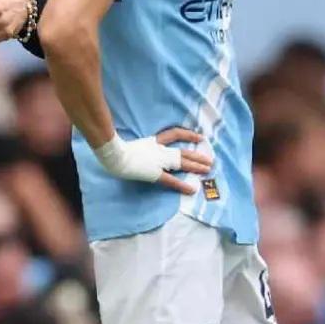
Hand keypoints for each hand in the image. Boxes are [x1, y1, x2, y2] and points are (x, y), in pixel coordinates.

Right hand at [92, 127, 211, 194]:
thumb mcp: (129, 143)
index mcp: (153, 141)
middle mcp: (159, 150)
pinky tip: (192, 189)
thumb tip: (137, 148)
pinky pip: (172, 180)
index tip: (200, 137)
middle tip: (210, 160)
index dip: (188, 135)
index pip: (174, 134)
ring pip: (182, 163)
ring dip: (196, 167)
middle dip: (197, 156)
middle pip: (182, 152)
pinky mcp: (155, 174)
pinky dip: (182, 185)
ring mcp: (158, 162)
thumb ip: (138, 145)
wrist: (114, 155)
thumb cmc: (116, 148)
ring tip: (208, 170)